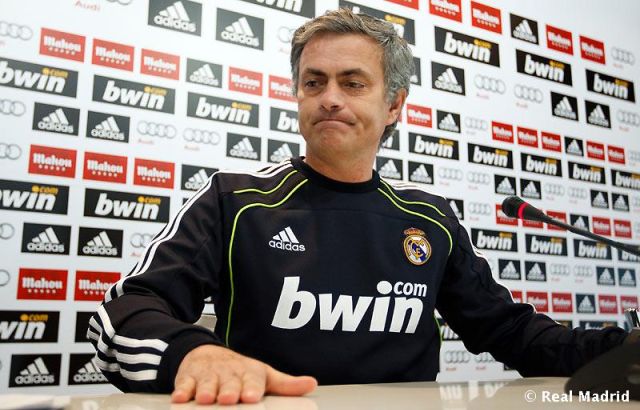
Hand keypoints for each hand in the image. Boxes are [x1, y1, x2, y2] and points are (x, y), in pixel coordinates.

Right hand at [171, 344, 317, 404]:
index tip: (253, 396)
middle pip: (229, 383)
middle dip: (229, 390)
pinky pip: (184, 385)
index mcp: (248, 373)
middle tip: (230, 398)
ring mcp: (208, 376)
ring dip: (206, 391)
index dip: (252, 388)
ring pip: (206, 384)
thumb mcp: (264, 375)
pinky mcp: (188, 379)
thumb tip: (311, 384)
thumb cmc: (239, 371)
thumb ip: (286, 384)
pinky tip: (181, 397)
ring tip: (207, 399)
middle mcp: (228, 374)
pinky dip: (182, 390)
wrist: (207, 354)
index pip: (252, 380)